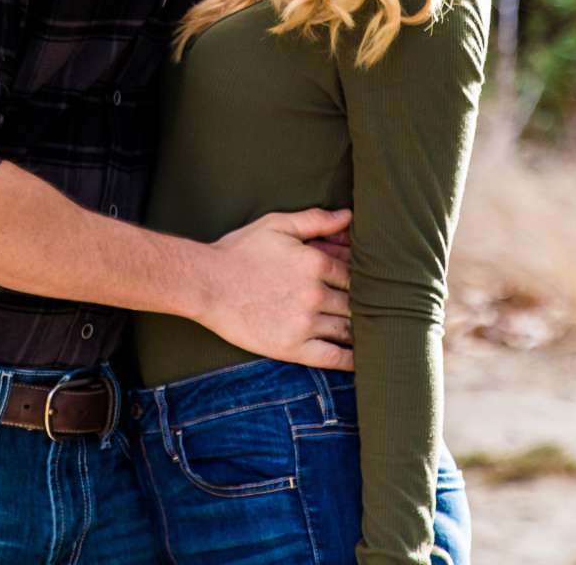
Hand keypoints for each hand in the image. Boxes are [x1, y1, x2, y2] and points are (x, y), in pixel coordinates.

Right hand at [199, 207, 353, 369]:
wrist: (206, 284)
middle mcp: (315, 294)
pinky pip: (332, 357)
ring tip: (369, 330)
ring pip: (348, 328)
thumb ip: (315, 220)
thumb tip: (348, 216)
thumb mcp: (277, 225)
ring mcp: (304, 323)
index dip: (360, 277)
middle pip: (355, 301)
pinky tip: (360, 358)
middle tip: (369, 307)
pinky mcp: (292, 348)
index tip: (362, 282)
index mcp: (315, 263)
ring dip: (361, 328)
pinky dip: (350, 359)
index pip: (354, 273)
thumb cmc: (239, 251)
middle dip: (363, 303)